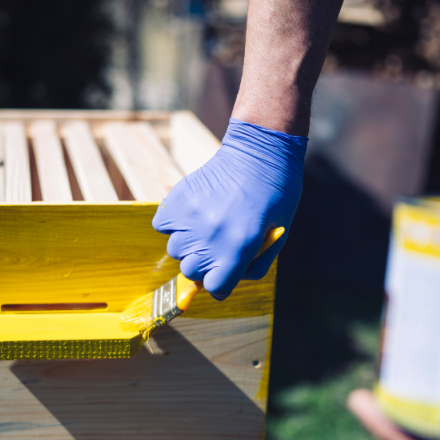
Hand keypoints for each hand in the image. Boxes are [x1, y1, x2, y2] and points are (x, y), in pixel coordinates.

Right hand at [152, 119, 307, 299]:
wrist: (259, 152)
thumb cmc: (276, 196)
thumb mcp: (278, 236)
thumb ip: (255, 265)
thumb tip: (230, 282)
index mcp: (238, 248)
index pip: (215, 286)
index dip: (221, 283)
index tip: (224, 274)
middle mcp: (210, 237)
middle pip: (191, 271)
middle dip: (204, 265)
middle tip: (217, 246)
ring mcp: (190, 218)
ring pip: (175, 250)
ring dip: (188, 244)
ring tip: (205, 225)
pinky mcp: (176, 200)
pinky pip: (161, 225)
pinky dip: (173, 223)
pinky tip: (191, 214)